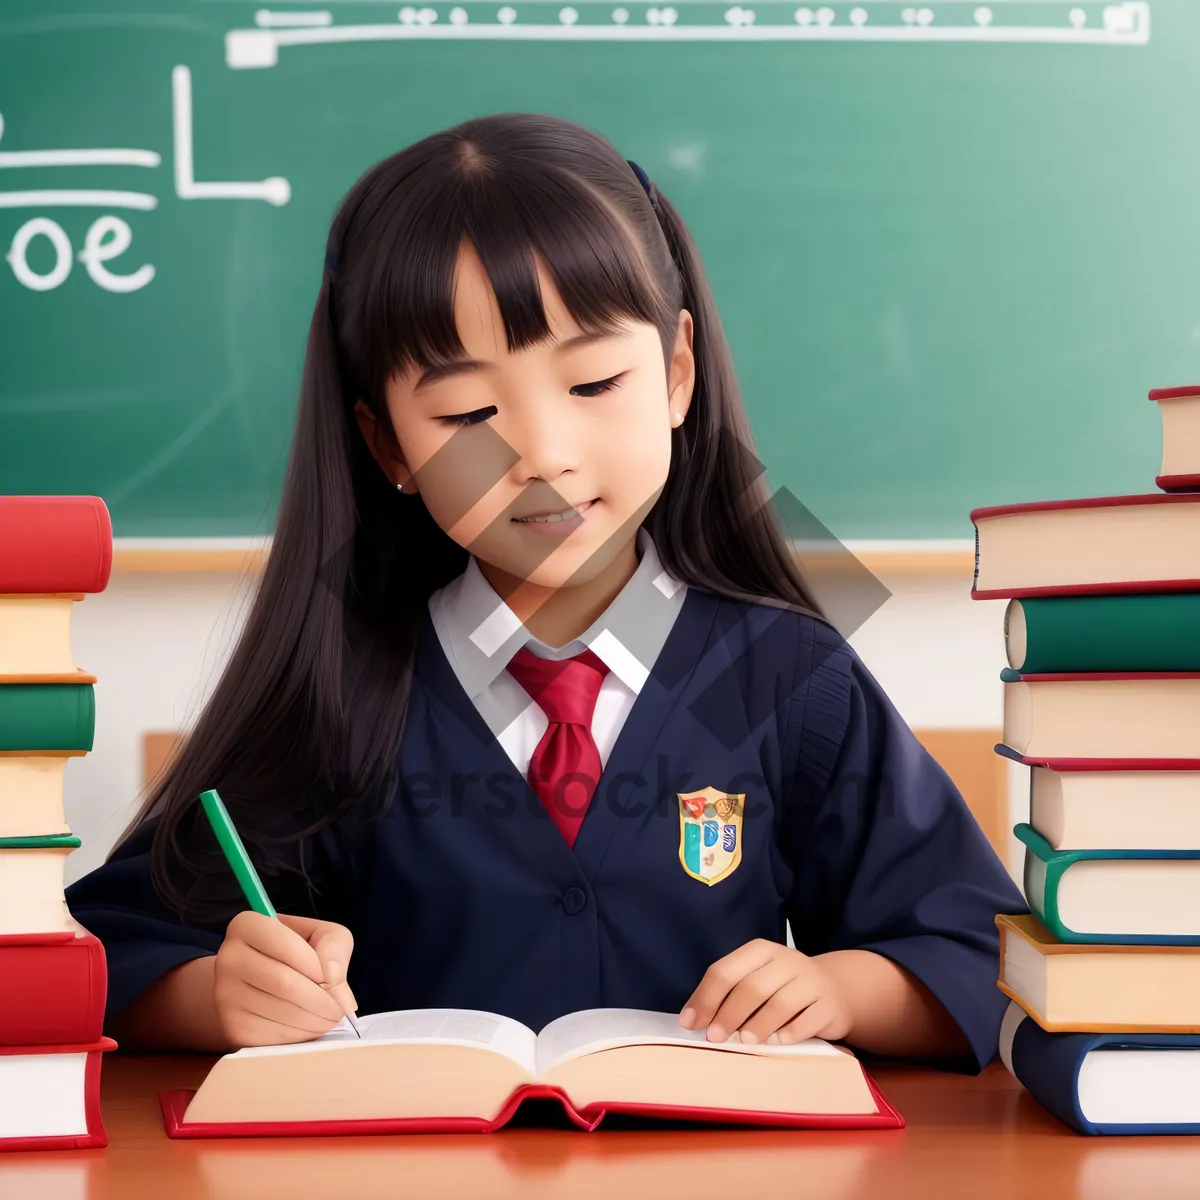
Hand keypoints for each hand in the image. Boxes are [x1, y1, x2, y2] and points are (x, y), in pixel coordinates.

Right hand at [213, 911, 357, 1047]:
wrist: (255, 984)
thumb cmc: (295, 953)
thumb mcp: (320, 935)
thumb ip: (333, 946)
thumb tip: (332, 976)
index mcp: (247, 925)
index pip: (286, 944)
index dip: (317, 965)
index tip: (332, 978)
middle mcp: (229, 958)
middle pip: (284, 982)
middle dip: (322, 1000)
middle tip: (339, 1009)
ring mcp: (225, 995)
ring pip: (280, 1011)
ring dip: (315, 1020)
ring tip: (329, 1018)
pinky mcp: (231, 1027)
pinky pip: (272, 1035)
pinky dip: (300, 1035)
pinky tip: (309, 1027)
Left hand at [678, 938, 852, 1045]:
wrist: (834, 990)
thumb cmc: (783, 988)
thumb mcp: (756, 979)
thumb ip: (728, 994)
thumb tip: (693, 1020)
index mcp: (760, 951)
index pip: (726, 970)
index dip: (706, 998)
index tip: (690, 1023)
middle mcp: (786, 960)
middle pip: (752, 987)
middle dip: (729, 1014)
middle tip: (714, 1038)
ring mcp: (811, 980)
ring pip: (781, 1002)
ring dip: (759, 1024)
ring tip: (744, 1042)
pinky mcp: (829, 1004)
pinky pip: (808, 1019)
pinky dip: (790, 1032)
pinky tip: (777, 1042)